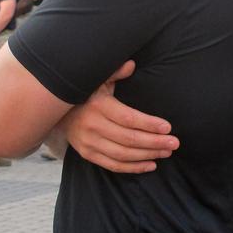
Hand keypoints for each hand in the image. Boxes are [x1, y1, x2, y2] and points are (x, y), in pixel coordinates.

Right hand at [61, 60, 179, 173]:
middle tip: (174, 143)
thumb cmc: (88, 94)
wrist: (57, 112)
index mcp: (99, 106)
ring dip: (147, 155)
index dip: (149, 124)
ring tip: (166, 152)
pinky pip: (113, 165)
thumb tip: (131, 64)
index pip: (128, 118)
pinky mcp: (87, 154)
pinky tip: (151, 164)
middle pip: (129, 139)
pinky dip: (133, 167)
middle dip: (154, 142)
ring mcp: (88, 142)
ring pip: (123, 154)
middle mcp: (92, 126)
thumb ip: (116, 73)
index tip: (167, 127)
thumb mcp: (99, 80)